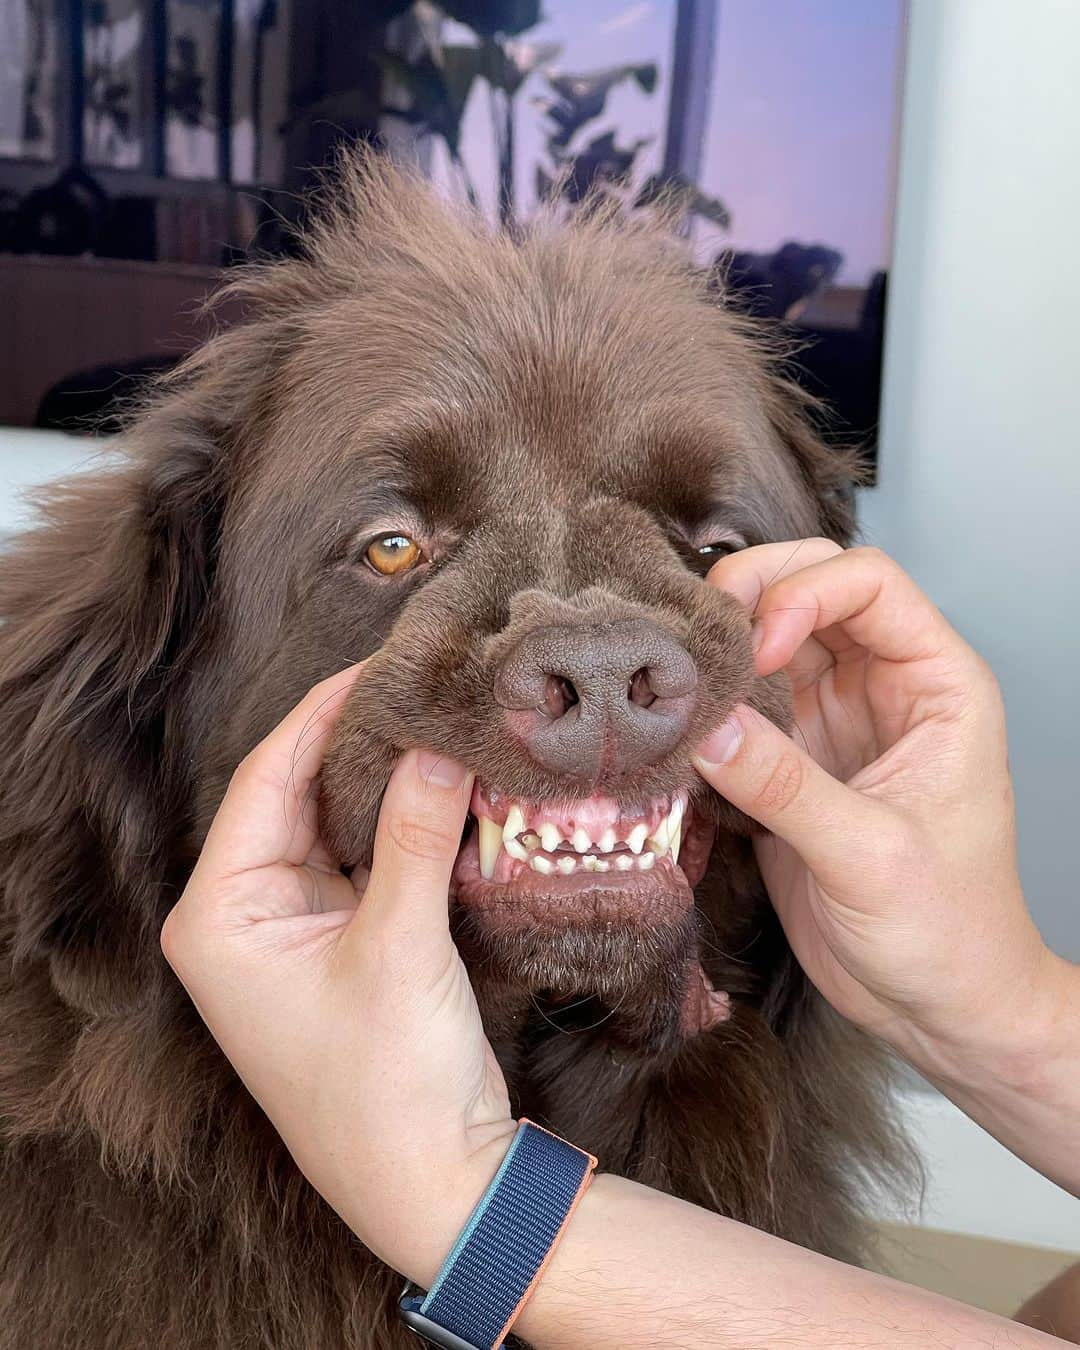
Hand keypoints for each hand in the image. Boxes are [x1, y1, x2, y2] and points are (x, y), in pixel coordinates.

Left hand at [160, 668, 515, 1285]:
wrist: (432, 1184)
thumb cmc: (387, 1081)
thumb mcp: (399, 946)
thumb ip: (415, 834)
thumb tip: (440, 741)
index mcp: (217, 912)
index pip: (267, 776)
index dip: (325, 712)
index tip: (384, 661)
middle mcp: (243, 912)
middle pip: (300, 793)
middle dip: (361, 741)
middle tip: (423, 682)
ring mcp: (294, 927)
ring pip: (338, 822)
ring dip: (388, 780)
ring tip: (440, 717)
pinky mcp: (343, 941)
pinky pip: (369, 857)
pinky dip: (405, 823)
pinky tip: (447, 782)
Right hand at [693, 541, 1075, 1092]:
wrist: (937, 1005)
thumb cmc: (948, 931)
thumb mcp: (871, 856)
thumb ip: (787, 787)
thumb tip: (709, 728)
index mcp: (937, 685)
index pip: (870, 584)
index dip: (806, 595)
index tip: (759, 651)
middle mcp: (883, 689)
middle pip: (810, 591)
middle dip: (750, 598)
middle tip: (700, 640)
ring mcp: (832, 722)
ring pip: (765, 645)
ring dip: (717, 655)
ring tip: (675, 682)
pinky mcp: (790, 763)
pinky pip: (740, 709)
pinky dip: (705, 712)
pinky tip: (676, 729)